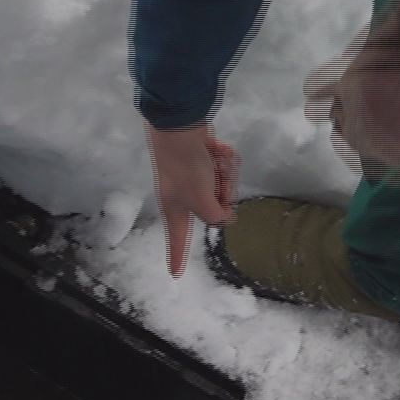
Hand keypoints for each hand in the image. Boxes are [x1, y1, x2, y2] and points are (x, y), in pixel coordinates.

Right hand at [146, 122, 238, 276]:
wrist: (179, 125)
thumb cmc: (186, 167)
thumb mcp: (200, 199)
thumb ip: (214, 216)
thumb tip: (225, 218)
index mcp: (176, 209)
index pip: (177, 240)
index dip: (176, 257)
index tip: (175, 274)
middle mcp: (184, 196)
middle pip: (214, 208)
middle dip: (222, 190)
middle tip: (216, 178)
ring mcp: (195, 177)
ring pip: (223, 185)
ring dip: (225, 171)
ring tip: (216, 158)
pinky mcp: (204, 160)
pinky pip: (223, 166)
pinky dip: (224, 157)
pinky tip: (218, 149)